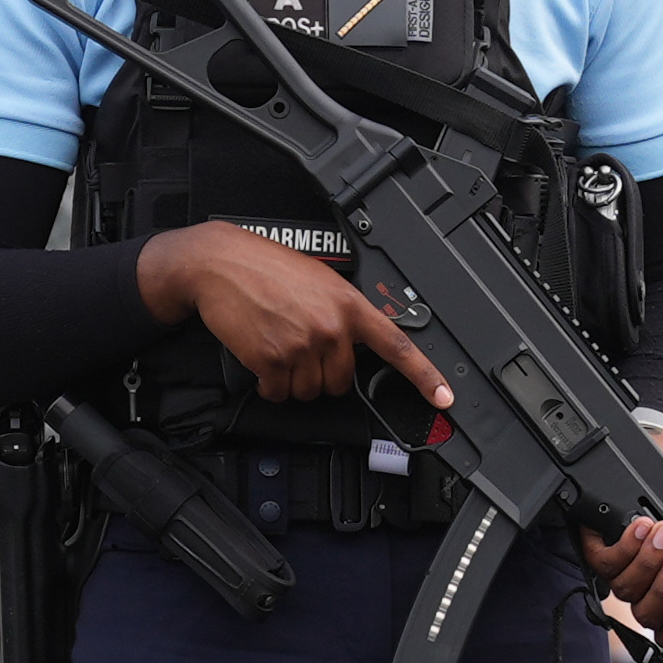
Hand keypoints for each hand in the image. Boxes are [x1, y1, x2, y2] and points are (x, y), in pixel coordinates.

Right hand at [139, 221, 448, 409]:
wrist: (219, 264)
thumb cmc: (265, 268)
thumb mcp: (319, 280)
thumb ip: (343, 311)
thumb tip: (355, 342)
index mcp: (349, 304)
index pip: (397, 346)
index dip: (424, 377)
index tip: (443, 398)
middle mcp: (331, 327)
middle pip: (342, 382)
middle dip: (321, 375)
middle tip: (300, 349)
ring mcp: (303, 345)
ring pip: (310, 392)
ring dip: (292, 382)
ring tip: (278, 347)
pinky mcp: (273, 360)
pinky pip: (279, 393)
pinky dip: (269, 385)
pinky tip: (261, 358)